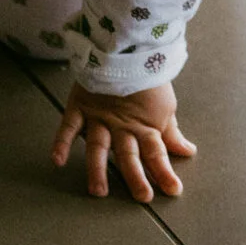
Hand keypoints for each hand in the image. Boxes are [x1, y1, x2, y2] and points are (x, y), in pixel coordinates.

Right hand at [51, 82, 195, 201]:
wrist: (126, 46)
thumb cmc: (148, 79)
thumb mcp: (165, 106)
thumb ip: (171, 133)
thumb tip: (188, 152)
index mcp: (144, 126)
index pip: (157, 154)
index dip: (165, 173)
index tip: (174, 191)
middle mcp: (122, 127)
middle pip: (130, 156)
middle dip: (137, 178)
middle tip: (143, 198)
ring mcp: (99, 118)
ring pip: (98, 148)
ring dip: (98, 170)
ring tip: (98, 191)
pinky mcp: (80, 107)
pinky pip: (68, 127)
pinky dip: (61, 143)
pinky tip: (57, 161)